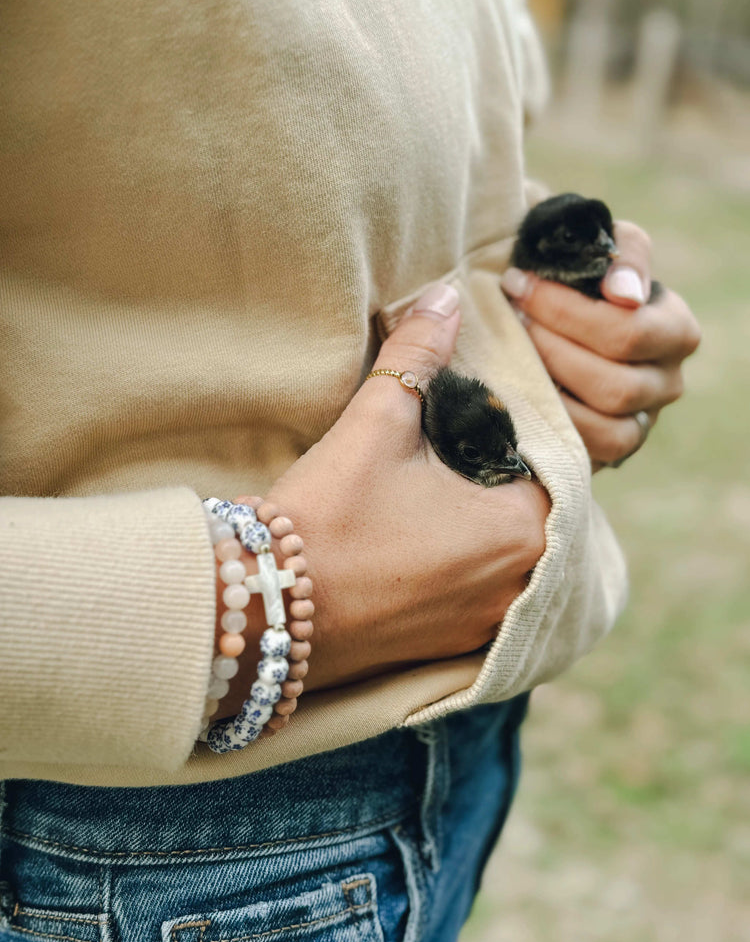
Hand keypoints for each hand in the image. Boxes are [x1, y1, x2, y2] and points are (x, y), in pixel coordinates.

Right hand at [256, 284, 549, 692]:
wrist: (264, 608)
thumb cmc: (327, 516)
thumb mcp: (376, 423)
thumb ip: (418, 354)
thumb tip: (444, 298)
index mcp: (522, 529)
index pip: (546, 456)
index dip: (507, 424)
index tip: (469, 408)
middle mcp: (520, 584)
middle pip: (533, 504)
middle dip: (497, 468)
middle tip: (450, 443)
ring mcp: (490, 622)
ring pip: (510, 547)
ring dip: (485, 514)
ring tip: (436, 485)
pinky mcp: (457, 643)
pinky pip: (485, 586)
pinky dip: (468, 556)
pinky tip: (425, 533)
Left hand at [501, 221, 700, 469]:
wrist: (547, 321)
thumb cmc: (574, 280)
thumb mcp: (600, 249)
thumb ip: (623, 253)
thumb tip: (623, 294)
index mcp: (674, 329)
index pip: (628, 330)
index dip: (566, 310)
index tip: (517, 284)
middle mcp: (666, 382)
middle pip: (615, 385)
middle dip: (550, 351)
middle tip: (511, 322)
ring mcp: (641, 422)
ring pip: (604, 426)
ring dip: (550, 390)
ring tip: (514, 356)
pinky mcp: (611, 452)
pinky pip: (591, 452)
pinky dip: (554, 426)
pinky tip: (521, 395)